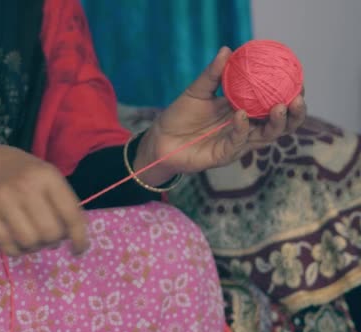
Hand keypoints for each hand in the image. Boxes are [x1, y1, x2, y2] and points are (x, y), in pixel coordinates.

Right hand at [0, 144, 88, 256]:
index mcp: (47, 176)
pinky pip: (7, 246)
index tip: (78, 249)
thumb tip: (74, 238)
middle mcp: (25, 186)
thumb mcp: (47, 176)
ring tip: (33, 238)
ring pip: (29, 242)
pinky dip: (17, 250)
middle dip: (53, 241)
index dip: (79, 238)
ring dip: (35, 247)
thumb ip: (64, 203)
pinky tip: (18, 241)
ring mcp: (3, 199)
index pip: (71, 214)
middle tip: (49, 237)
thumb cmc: (23, 174)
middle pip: (50, 233)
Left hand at [135, 47, 306, 183]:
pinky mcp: (224, 155)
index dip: (290, 95)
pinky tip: (242, 114)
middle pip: (279, 124)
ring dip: (275, 122)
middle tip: (298, 97)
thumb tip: (228, 50)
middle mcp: (245, 128)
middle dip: (294, 113)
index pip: (274, 105)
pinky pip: (238, 142)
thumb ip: (213, 74)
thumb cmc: (179, 115)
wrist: (159, 138)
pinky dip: (242, 128)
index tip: (299, 80)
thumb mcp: (197, 91)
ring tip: (280, 106)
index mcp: (244, 110)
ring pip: (266, 136)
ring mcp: (237, 143)